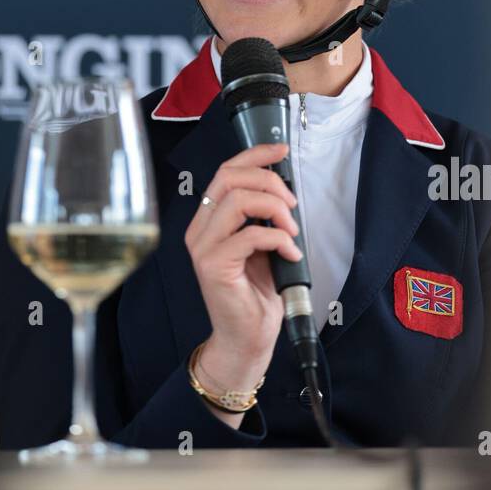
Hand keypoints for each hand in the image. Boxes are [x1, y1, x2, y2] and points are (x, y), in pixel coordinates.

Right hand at [185, 141, 301, 380]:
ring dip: (275, 209)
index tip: (281, 150)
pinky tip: (290, 253)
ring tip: (291, 231)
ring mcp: (203, 247)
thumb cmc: (255, 294)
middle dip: (269, 181)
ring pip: (238, 200)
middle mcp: (199, 228)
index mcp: (208, 218)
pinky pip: (250, 235)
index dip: (255, 155)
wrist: (246, 339)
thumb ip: (261, 216)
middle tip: (291, 205)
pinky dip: (278, 239)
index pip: (226, 170)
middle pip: (229, 177)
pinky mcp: (213, 266)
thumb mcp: (260, 244)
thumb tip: (283, 186)